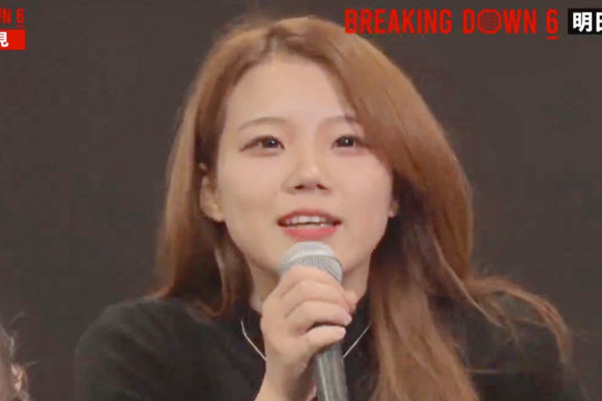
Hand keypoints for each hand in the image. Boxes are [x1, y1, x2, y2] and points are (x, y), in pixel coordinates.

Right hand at [255, 266, 356, 400]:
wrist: (283, 384)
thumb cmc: (298, 347)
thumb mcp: (309, 323)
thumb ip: (327, 304)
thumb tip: (351, 295)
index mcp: (274, 300)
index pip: (296, 273)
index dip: (323, 277)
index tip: (340, 292)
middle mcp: (271, 313)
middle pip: (305, 288)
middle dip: (333, 294)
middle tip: (347, 308)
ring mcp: (277, 333)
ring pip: (308, 308)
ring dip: (334, 311)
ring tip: (345, 320)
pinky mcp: (288, 353)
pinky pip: (313, 337)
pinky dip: (331, 332)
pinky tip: (340, 334)